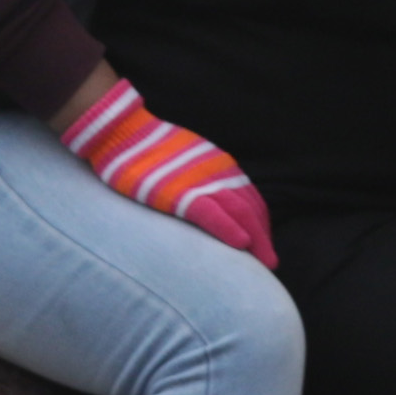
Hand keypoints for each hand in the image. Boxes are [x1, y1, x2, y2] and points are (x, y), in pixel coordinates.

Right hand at [60, 81, 278, 267]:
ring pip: (240, 214)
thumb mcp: (189, 160)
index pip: (251, 200)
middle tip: (271, 263)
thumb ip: (204, 177)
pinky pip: (212, 215)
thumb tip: (214, 198)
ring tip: (265, 263)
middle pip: (251, 211)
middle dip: (264, 238)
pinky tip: (242, 245)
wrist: (124, 131)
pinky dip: (230, 230)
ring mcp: (201, 183)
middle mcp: (219, 174)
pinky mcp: (180, 194)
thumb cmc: (150, 150)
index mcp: (221, 167)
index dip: (260, 225)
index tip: (263, 246)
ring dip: (256, 240)